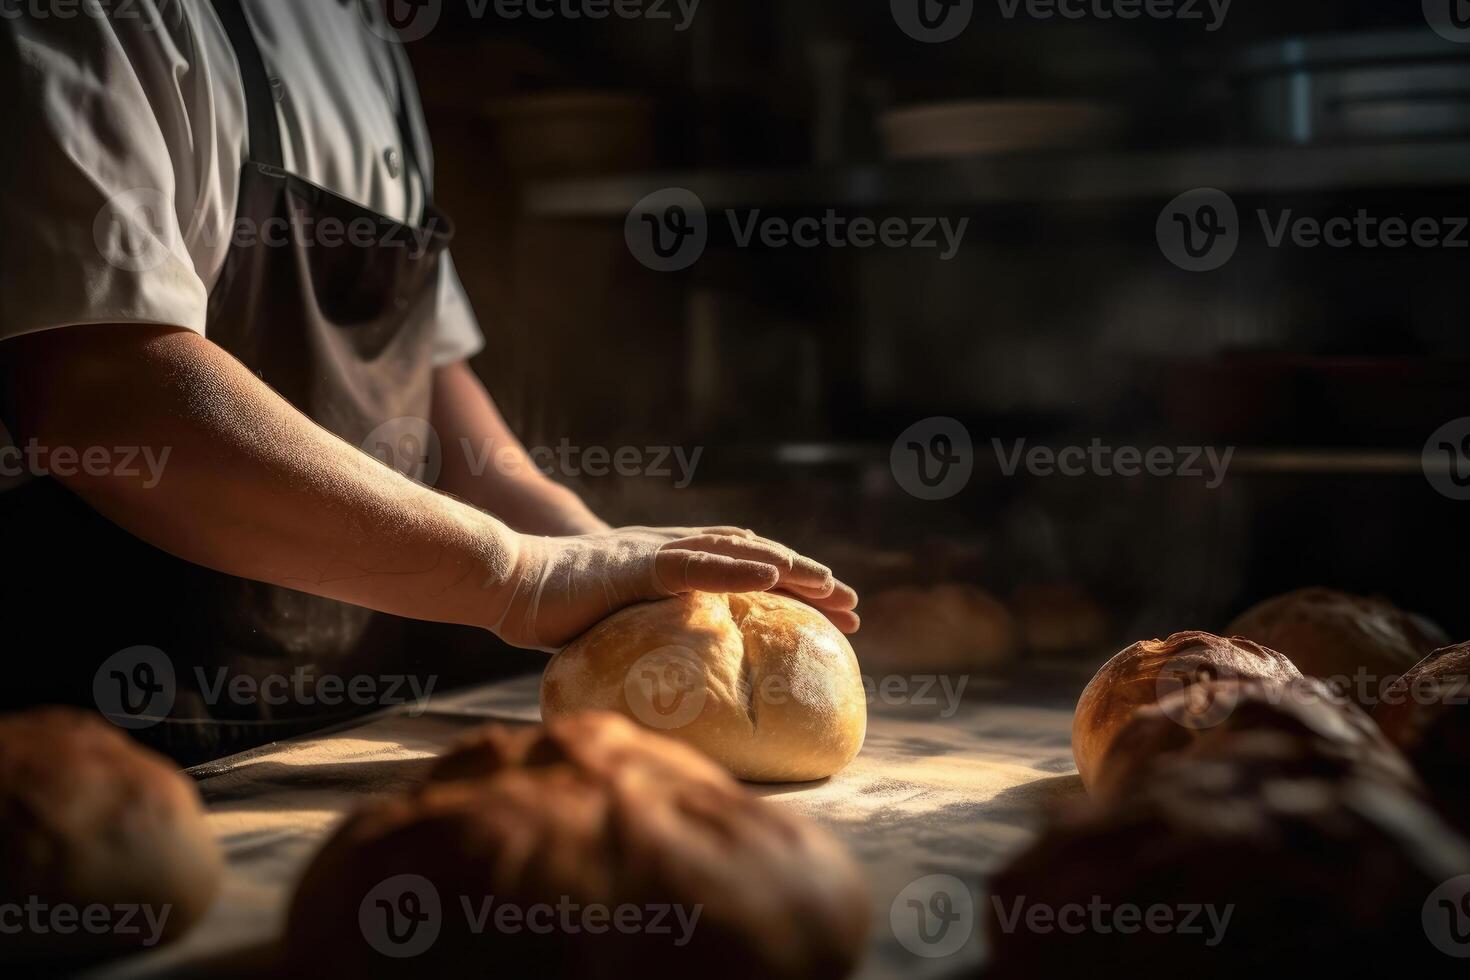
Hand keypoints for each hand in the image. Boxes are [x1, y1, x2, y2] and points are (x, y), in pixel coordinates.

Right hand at [487, 526, 859, 650]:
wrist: (507, 583)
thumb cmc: (552, 611)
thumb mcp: (617, 626)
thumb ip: (651, 638)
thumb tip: (676, 683)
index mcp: (674, 566)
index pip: (746, 570)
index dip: (791, 586)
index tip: (831, 615)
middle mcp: (675, 551)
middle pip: (758, 557)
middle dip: (810, 581)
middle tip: (854, 609)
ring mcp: (658, 553)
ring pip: (740, 553)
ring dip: (792, 568)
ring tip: (834, 588)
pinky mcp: (637, 563)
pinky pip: (697, 563)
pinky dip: (737, 566)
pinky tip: (773, 573)